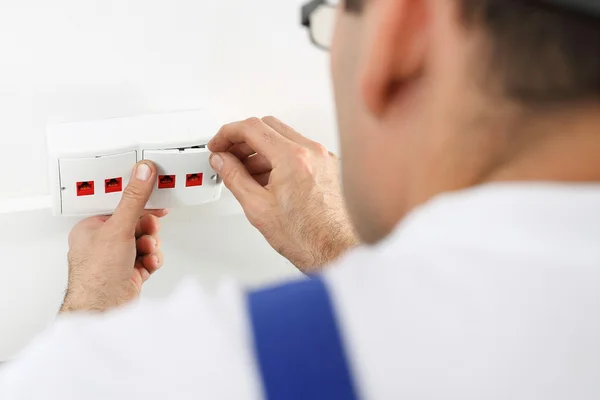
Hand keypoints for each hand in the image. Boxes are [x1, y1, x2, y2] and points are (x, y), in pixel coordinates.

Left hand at [61, 161, 166, 312]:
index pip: (118, 205)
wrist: (103, 310)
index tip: (153, 191)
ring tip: (146, 251)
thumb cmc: (96, 275)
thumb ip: (134, 199)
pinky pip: (148, 258)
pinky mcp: (129, 273)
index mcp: (91, 228)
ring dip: (151, 245)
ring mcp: (116, 259)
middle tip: (151, 227)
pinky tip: (148, 264)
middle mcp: (102, 243)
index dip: (137, 199)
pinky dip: (152, 260)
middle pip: (135, 223)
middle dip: (147, 228)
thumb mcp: (118, 228)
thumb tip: (142, 173)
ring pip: (145, 241)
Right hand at [208, 116, 357, 273]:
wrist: (334, 251)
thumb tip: (222, 161)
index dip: (227, 133)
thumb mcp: (258, 207)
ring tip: (245, 172)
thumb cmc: (306, 237)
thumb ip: (234, 177)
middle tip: (228, 155)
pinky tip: (267, 178)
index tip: (218, 144)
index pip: (252, 128)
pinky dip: (279, 158)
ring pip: (284, 138)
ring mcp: (323, 158)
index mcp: (293, 158)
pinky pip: (299, 151)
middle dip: (243, 139)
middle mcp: (312, 152)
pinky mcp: (329, 167)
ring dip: (261, 150)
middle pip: (268, 127)